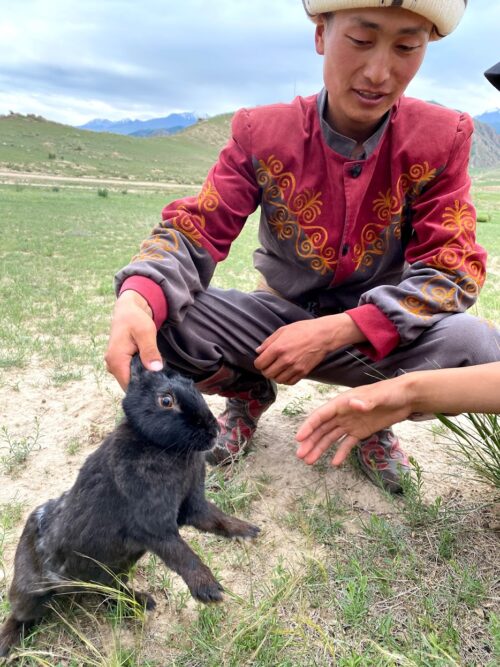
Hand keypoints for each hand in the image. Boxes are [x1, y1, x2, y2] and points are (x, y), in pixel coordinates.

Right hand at [105, 290, 162, 389]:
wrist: (128, 310)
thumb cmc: (136, 319)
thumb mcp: (146, 332)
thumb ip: (150, 350)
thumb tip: (155, 368)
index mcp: (116, 360)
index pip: (129, 385)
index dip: (145, 387)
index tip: (160, 386)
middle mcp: (112, 365)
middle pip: (130, 385)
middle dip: (146, 384)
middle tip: (163, 380)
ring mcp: (114, 365)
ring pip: (131, 380)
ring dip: (144, 378)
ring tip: (158, 373)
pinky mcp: (119, 363)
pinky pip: (130, 373)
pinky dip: (141, 373)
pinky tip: (152, 368)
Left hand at [254, 314, 364, 384]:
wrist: (322, 335)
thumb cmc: (303, 330)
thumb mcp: (282, 330)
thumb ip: (268, 342)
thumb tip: (258, 351)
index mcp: (278, 348)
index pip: (260, 364)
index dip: (258, 363)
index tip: (261, 360)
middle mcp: (285, 360)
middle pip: (267, 374)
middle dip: (265, 370)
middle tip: (269, 365)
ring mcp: (295, 368)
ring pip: (277, 380)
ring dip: (275, 375)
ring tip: (278, 368)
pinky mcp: (303, 372)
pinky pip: (289, 382)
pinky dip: (285, 379)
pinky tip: (286, 372)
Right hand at [295, 376, 413, 465]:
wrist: (406, 397)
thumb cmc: (391, 392)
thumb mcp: (379, 396)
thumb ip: (366, 401)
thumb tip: (354, 404)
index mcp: (342, 403)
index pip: (321, 415)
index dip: (309, 426)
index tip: (299, 439)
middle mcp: (343, 413)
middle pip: (322, 429)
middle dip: (311, 441)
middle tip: (301, 456)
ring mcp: (351, 423)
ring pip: (331, 437)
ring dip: (320, 448)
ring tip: (310, 462)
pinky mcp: (361, 431)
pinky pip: (347, 443)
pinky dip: (340, 452)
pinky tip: (334, 463)